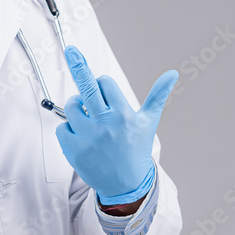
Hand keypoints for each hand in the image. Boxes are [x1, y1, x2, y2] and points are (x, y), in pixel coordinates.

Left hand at [55, 45, 177, 204]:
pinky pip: (61, 127)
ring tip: (88, 117)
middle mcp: (105, 124)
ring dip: (76, 106)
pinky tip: (82, 137)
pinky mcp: (73, 149)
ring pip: (71, 105)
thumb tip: (173, 72)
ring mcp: (88, 137)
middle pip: (87, 87)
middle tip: (70, 50)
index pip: (105, 82)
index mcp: (123, 114)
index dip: (103, 85)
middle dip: (78, 65)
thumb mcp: (149, 122)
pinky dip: (69, 129)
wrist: (126, 184)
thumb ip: (157, 95)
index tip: (105, 93)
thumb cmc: (136, 148)